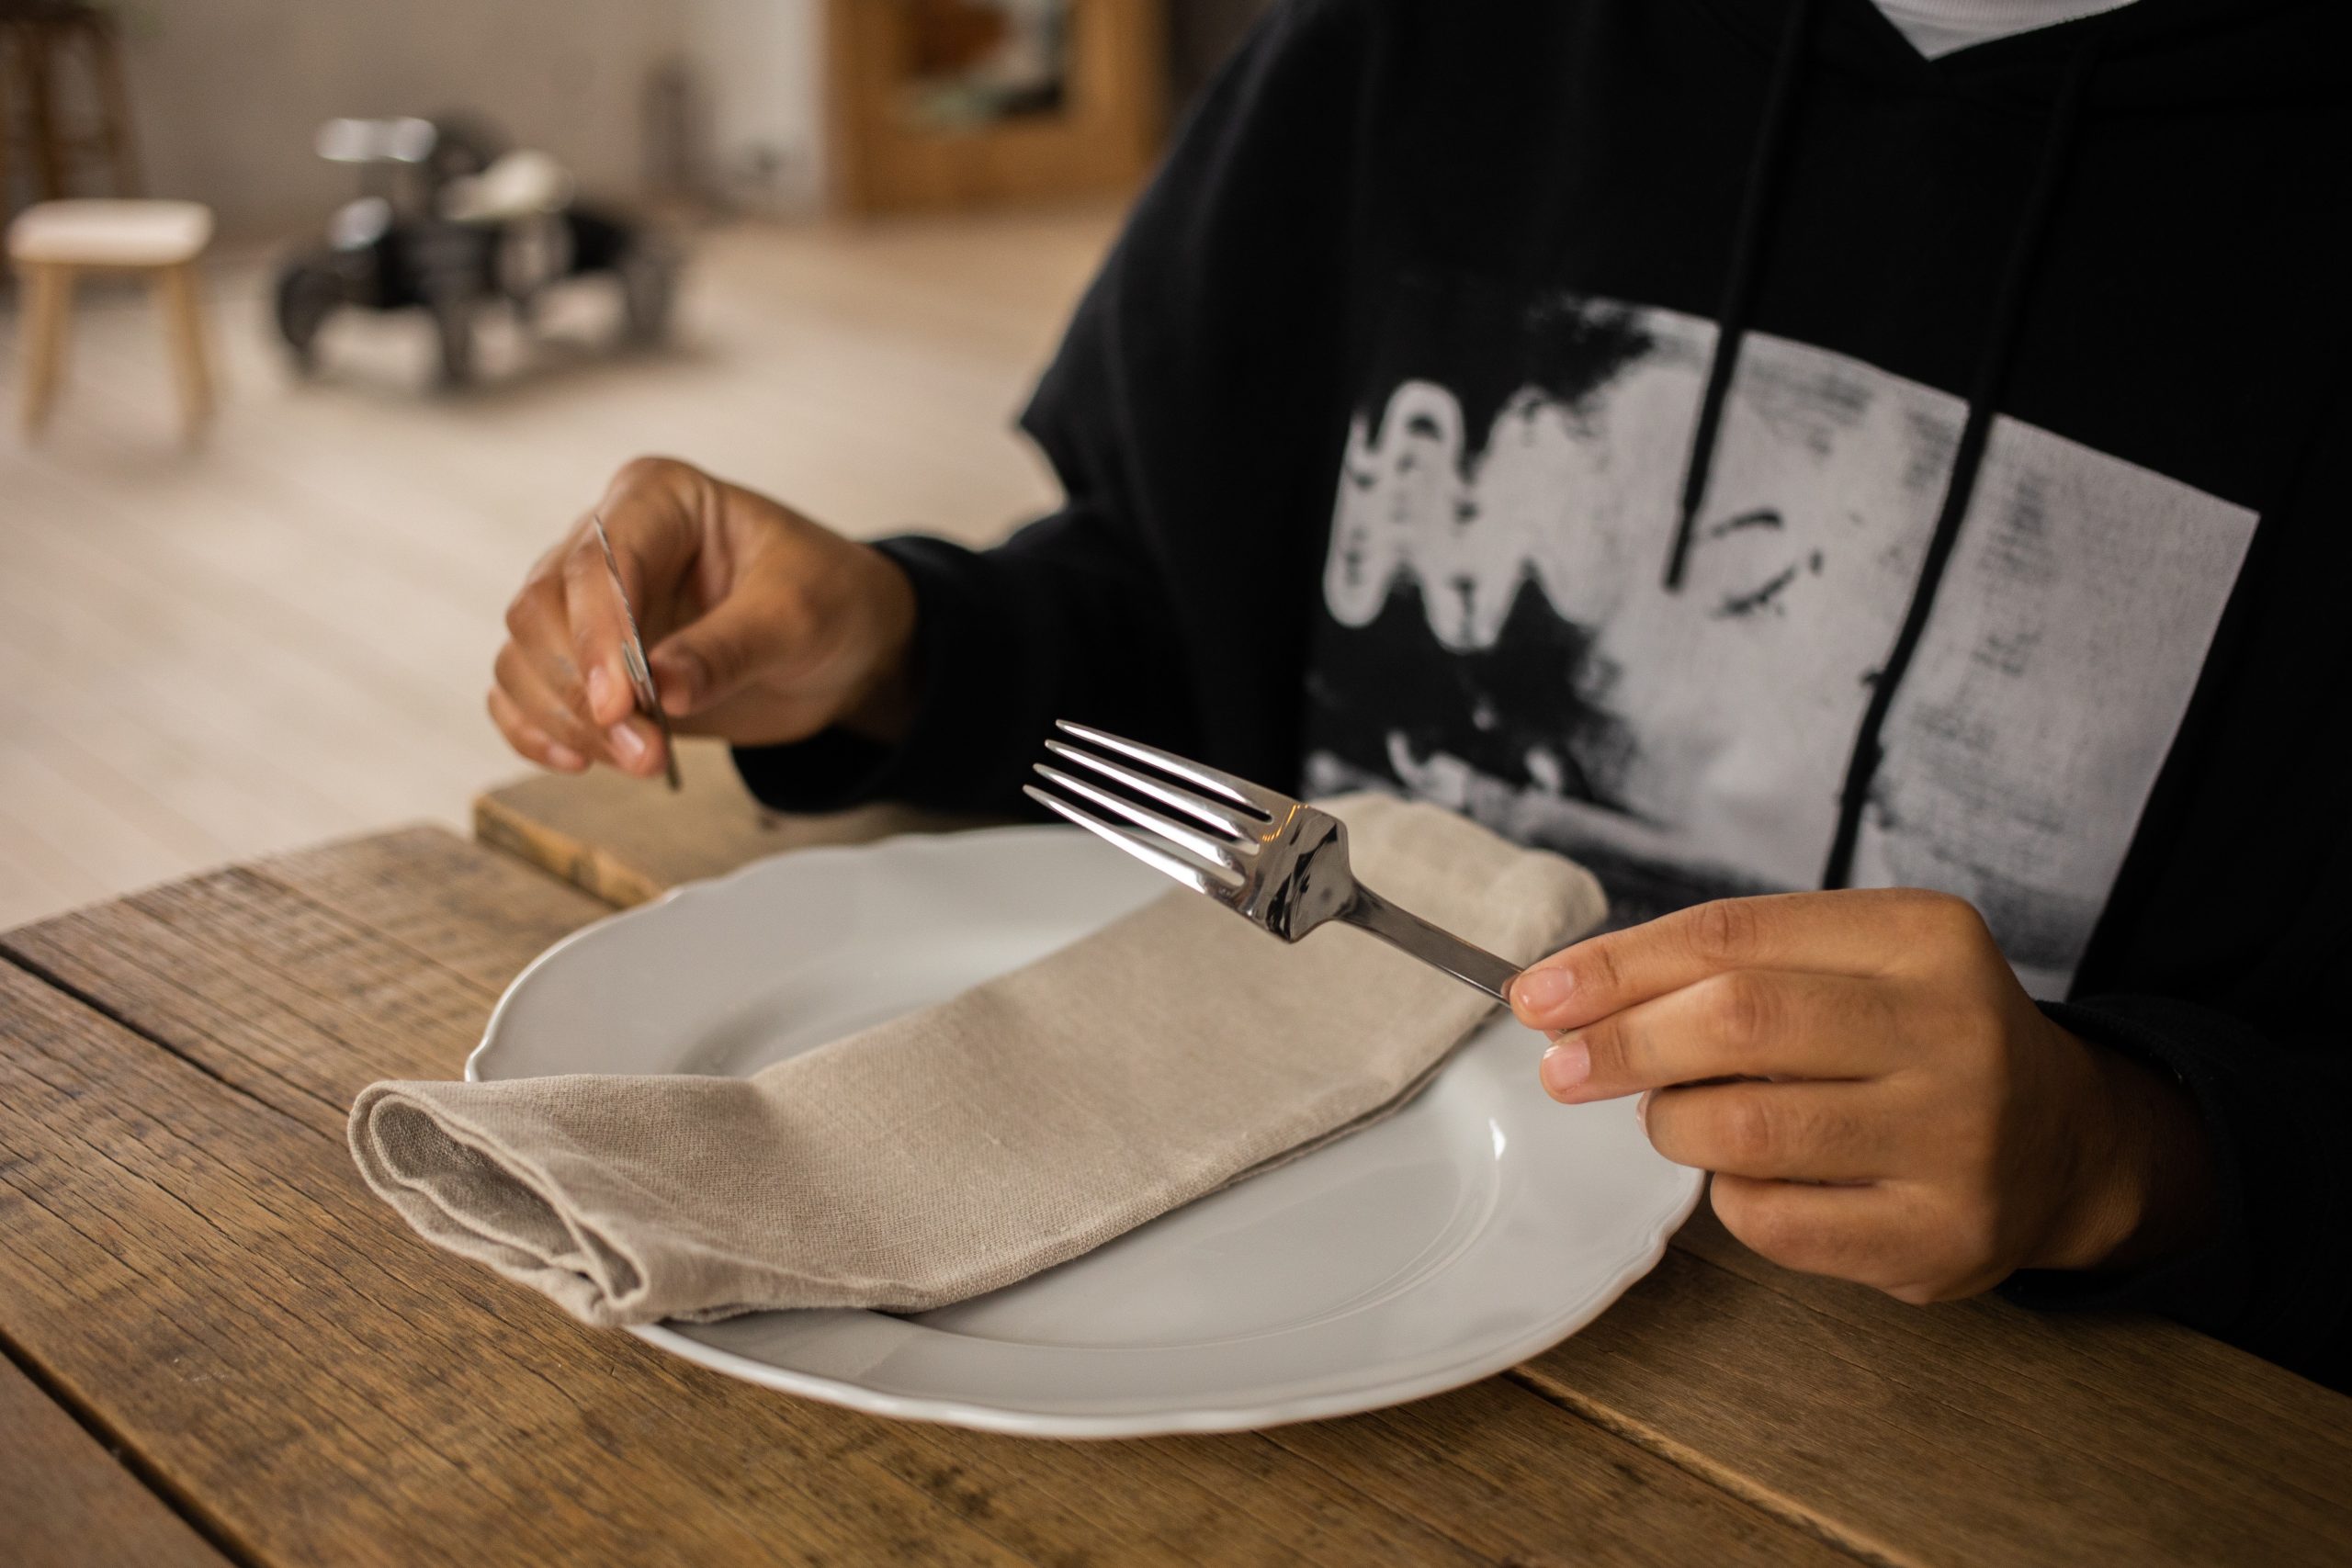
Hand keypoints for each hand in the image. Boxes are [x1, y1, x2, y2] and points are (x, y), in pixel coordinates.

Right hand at [490, 457, 917, 778]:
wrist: (845, 644)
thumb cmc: (829, 600)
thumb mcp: (799, 618)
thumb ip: (729, 649)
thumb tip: (658, 693)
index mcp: (659, 499)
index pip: (596, 561)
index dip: (597, 635)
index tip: (620, 705)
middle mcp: (607, 541)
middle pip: (541, 610)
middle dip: (582, 691)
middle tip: (646, 753)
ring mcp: (590, 604)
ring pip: (524, 656)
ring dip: (566, 721)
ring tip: (641, 762)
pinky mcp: (586, 662)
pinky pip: (524, 692)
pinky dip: (538, 731)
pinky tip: (580, 762)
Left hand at [1508, 889, 2212, 1302]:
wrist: (2064, 1145)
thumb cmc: (1915, 1036)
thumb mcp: (1855, 961)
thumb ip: (1731, 964)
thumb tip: (1568, 996)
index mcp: (1924, 937)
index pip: (1733, 935)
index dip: (1617, 966)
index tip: (1537, 994)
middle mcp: (1954, 1032)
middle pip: (1737, 1024)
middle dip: (1624, 1044)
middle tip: (1563, 1067)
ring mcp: (1956, 1143)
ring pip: (1743, 1131)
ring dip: (1674, 1125)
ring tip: (1678, 1117)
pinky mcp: (1938, 1239)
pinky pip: (1772, 1221)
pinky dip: (1731, 1197)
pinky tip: (1757, 1176)